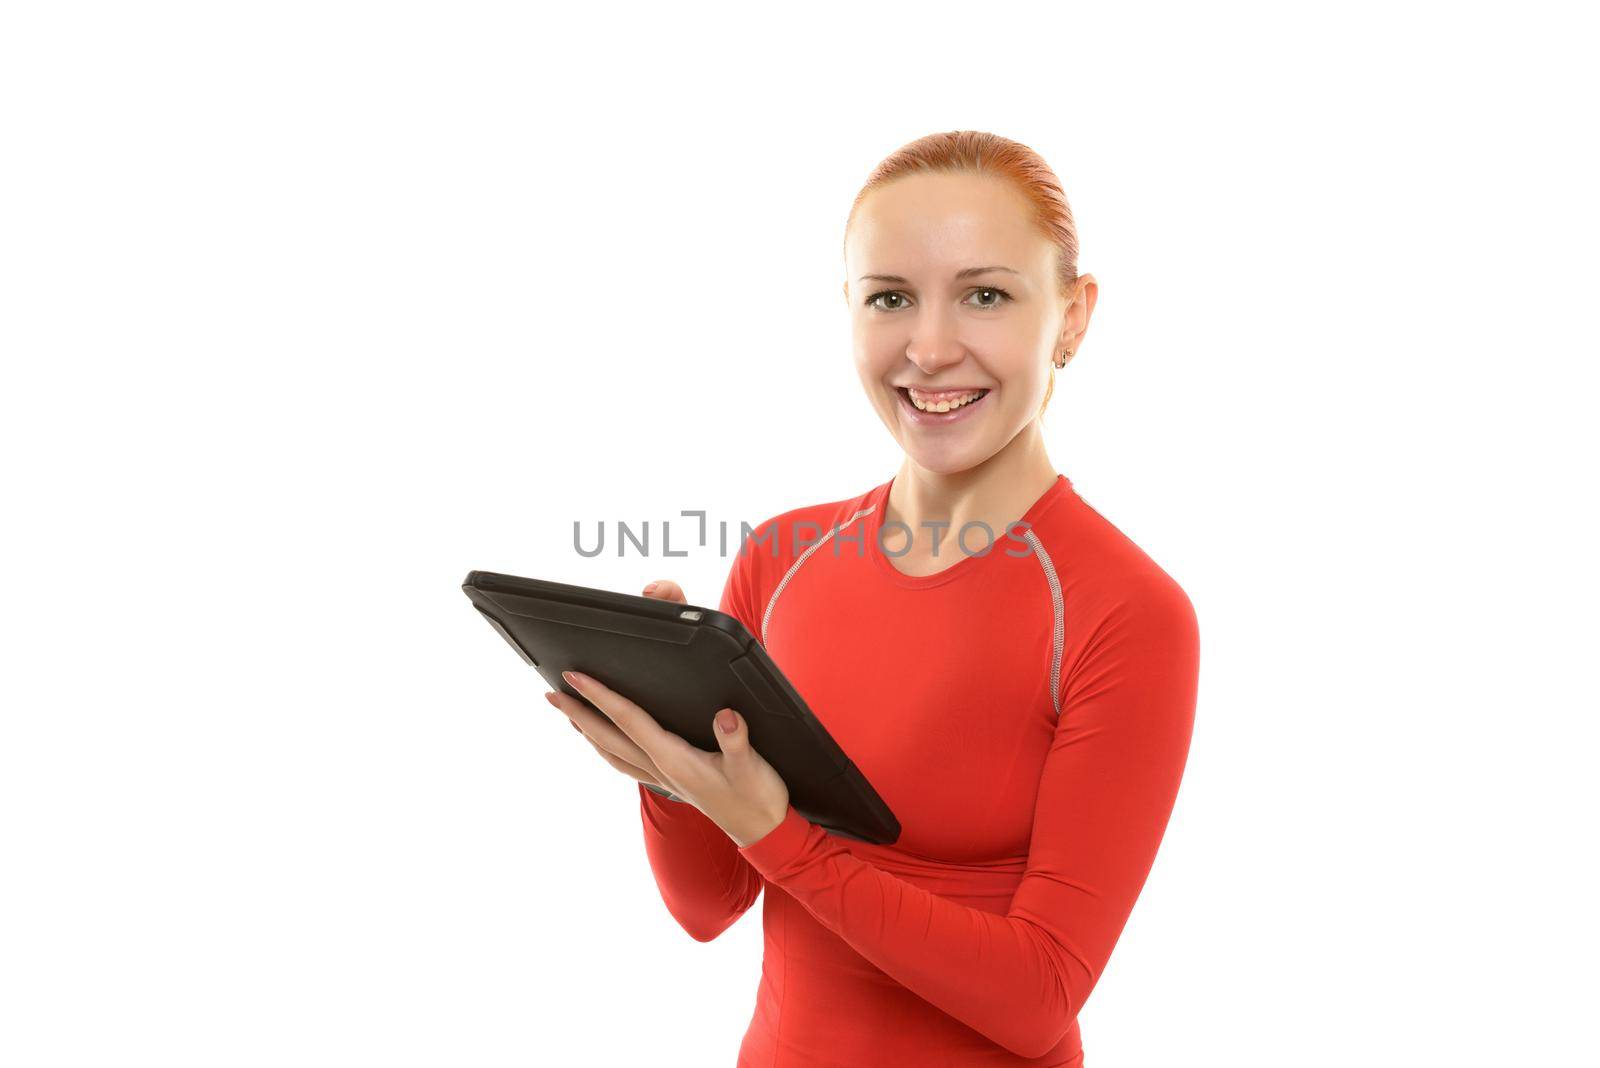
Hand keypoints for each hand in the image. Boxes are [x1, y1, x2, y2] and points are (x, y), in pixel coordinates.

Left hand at [541, 579, 791, 847]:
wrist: (764, 833)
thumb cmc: (759, 798)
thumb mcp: (753, 766)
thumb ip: (737, 741)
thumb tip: (725, 716)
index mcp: (676, 759)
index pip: (629, 720)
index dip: (601, 696)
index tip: (575, 677)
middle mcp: (662, 769)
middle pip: (608, 736)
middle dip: (578, 713)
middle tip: (551, 692)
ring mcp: (664, 778)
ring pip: (612, 752)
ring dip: (586, 731)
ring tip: (568, 713)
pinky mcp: (672, 782)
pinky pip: (627, 763)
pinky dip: (607, 749)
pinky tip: (604, 743)